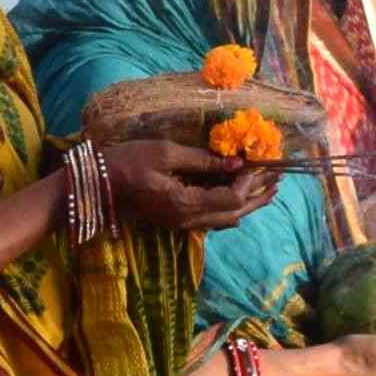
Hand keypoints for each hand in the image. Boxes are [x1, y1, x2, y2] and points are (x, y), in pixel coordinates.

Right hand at [106, 134, 275, 236]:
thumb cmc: (127, 163)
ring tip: (269, 189)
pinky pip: (214, 218)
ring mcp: (183, 223)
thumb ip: (201, 159)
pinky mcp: (178, 220)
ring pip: (227, 218)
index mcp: (186, 203)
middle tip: (279, 178)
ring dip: (249, 202)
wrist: (97, 188)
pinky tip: (241, 198)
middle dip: (259, 195)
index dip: (249, 180)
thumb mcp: (164, 152)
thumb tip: (234, 161)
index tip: (258, 161)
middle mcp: (189, 219)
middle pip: (235, 212)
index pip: (231, 197)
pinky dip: (232, 207)